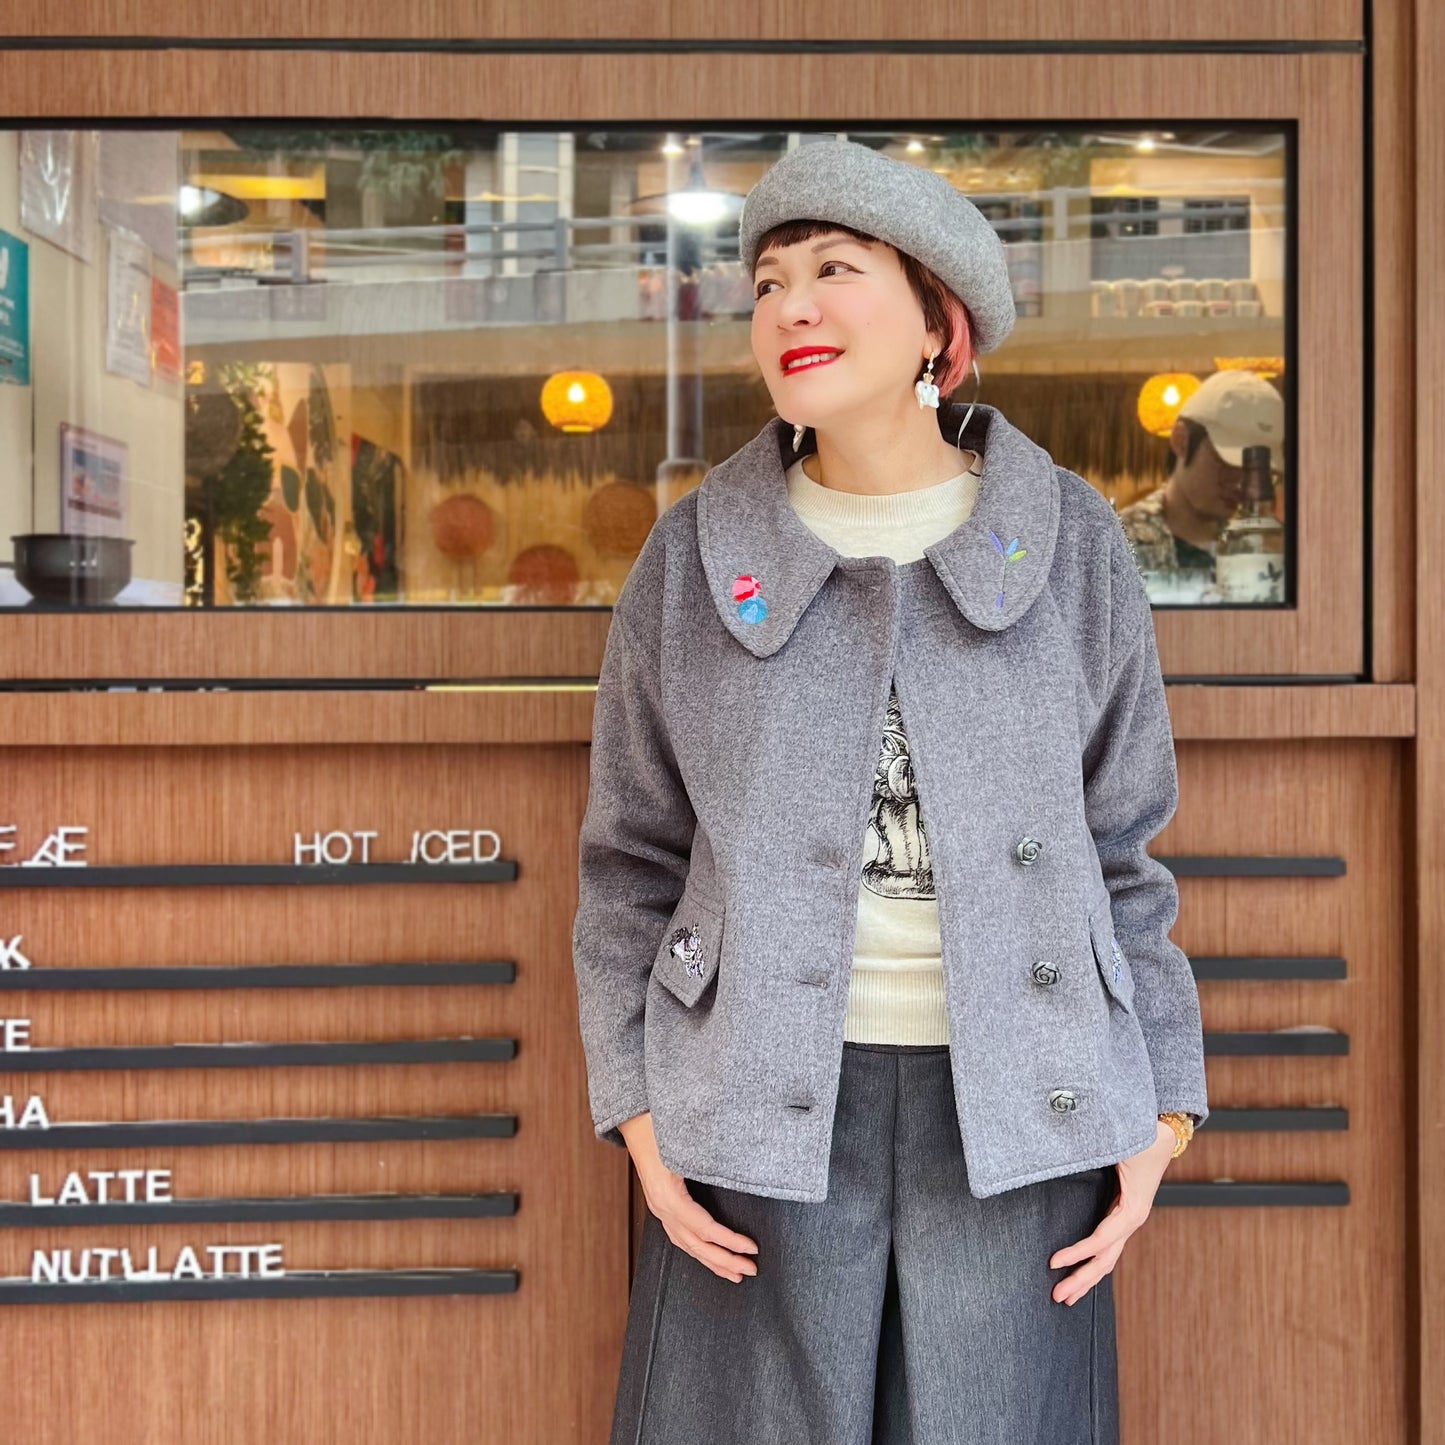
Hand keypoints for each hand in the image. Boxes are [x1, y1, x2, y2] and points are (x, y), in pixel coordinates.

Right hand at [618, 1110, 759, 1283]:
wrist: (634, 1119)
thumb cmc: (660, 1126)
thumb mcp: (685, 1143)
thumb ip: (710, 1159)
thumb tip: (739, 1171)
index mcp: (668, 1195)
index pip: (704, 1228)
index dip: (729, 1241)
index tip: (751, 1248)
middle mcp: (661, 1207)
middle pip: (696, 1244)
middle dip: (725, 1260)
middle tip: (751, 1269)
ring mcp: (659, 1209)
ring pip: (687, 1245)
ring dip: (712, 1261)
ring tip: (735, 1273)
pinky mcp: (660, 1206)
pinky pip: (679, 1236)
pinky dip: (697, 1250)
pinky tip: (709, 1256)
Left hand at [1047, 1120, 1177, 1305]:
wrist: (1163, 1133)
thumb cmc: (1141, 1136)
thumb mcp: (1122, 1144)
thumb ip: (1096, 1147)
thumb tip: (1067, 1143)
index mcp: (1133, 1208)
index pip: (1102, 1240)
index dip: (1078, 1253)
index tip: (1054, 1262)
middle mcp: (1132, 1219)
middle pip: (1105, 1259)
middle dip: (1081, 1280)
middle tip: (1057, 1298)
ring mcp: (1128, 1219)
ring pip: (1107, 1257)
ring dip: (1087, 1277)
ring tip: (1066, 1296)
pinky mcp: (1123, 1214)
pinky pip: (1108, 1245)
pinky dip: (1093, 1261)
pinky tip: (1082, 1271)